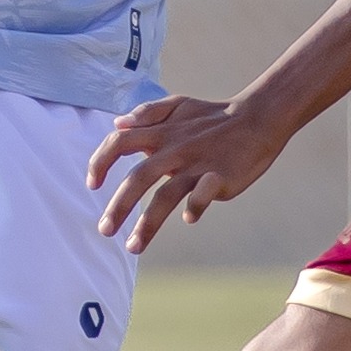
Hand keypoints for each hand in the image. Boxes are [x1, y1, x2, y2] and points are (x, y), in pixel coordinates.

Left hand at [89, 93, 284, 252]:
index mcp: (161, 132)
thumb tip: (117, 123)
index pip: (119, 142)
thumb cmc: (213, 116)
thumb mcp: (179, 104)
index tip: (92, 184)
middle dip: (118, 206)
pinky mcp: (220, 176)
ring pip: (166, 195)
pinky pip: (203, 195)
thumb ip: (147, 112)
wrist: (258, 117)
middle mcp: (175, 149)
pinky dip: (195, 207)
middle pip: (138, 178)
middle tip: (104, 230)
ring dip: (147, 223)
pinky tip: (189, 218)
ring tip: (133, 247)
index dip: (100, 161)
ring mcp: (197, 164)